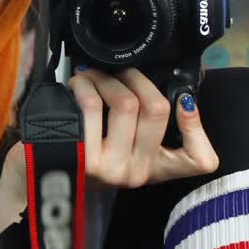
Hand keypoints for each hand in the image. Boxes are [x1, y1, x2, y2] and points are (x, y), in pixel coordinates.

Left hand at [70, 66, 219, 190]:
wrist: (49, 178)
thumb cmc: (90, 157)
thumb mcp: (128, 150)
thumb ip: (147, 126)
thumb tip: (168, 87)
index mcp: (156, 169)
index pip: (199, 160)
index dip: (197, 126)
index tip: (184, 101)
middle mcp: (138, 172)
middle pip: (156, 108)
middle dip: (135, 77)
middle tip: (118, 71)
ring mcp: (112, 168)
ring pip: (125, 103)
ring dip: (106, 78)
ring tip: (93, 76)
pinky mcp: (85, 159)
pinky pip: (93, 106)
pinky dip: (86, 86)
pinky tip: (79, 85)